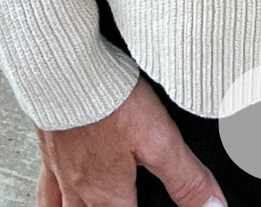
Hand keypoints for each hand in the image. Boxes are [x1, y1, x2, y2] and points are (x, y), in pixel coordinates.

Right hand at [36, 76, 227, 206]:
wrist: (63, 68)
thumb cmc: (107, 99)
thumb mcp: (158, 140)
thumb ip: (186, 179)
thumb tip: (214, 206)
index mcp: (108, 195)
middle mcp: (81, 190)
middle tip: (120, 203)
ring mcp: (60, 171)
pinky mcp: (49, 146)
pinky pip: (46, 189)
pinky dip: (52, 200)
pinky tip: (59, 191)